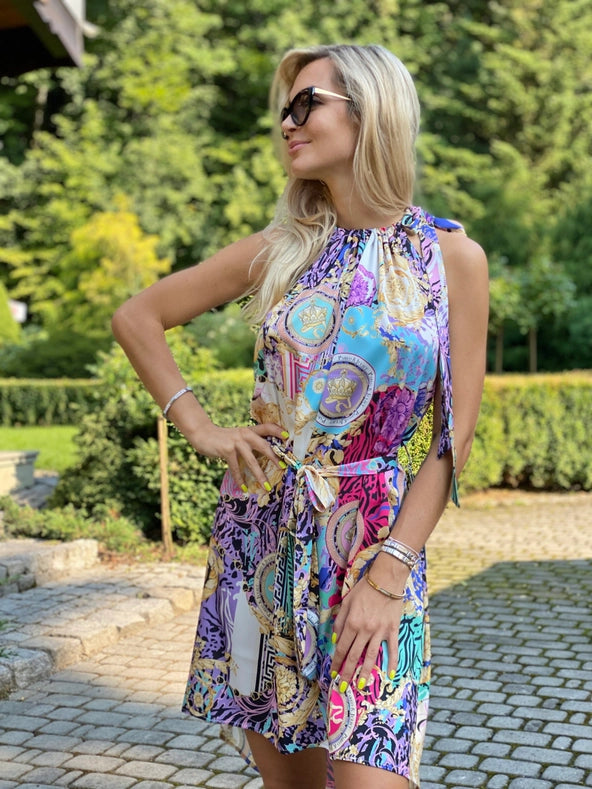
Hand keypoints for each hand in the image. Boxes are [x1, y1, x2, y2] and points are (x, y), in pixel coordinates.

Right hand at [189, 422, 286, 490]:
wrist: (203, 433)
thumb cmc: (222, 438)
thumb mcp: (237, 436)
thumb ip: (249, 442)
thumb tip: (264, 455)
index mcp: (249, 431)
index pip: (266, 427)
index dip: (277, 430)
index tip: (287, 436)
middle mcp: (245, 434)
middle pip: (264, 446)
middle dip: (275, 458)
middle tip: (284, 468)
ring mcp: (236, 442)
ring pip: (252, 461)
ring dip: (260, 475)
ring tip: (266, 486)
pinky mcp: (227, 450)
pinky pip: (236, 468)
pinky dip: (239, 479)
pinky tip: (243, 488)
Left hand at [330, 570, 403, 690]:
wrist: (386, 579)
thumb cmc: (364, 589)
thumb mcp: (347, 602)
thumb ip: (340, 621)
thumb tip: (336, 640)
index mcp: (352, 623)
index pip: (342, 648)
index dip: (336, 661)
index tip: (333, 673)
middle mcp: (365, 630)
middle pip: (354, 655)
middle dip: (347, 672)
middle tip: (343, 686)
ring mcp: (380, 632)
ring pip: (371, 656)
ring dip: (365, 672)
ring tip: (361, 685)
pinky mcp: (392, 630)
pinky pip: (392, 649)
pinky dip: (392, 663)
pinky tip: (390, 675)